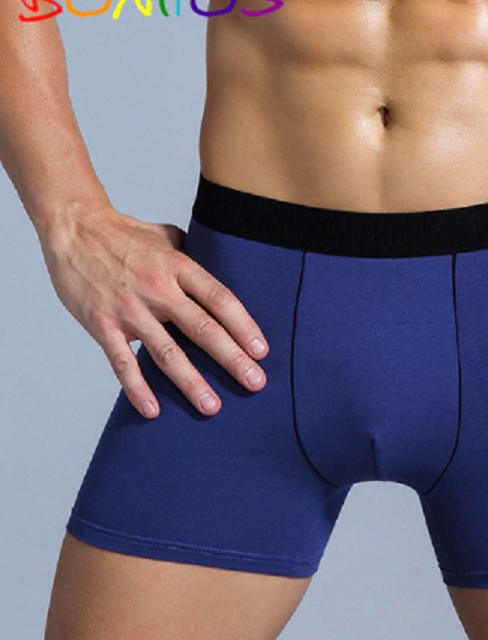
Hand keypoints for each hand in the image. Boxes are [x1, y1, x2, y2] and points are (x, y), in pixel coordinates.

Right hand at [37, 204, 269, 418]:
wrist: (74, 228)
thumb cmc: (126, 235)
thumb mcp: (169, 238)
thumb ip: (195, 260)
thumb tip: (222, 279)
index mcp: (179, 267)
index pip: (220, 299)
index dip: (243, 326)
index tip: (262, 351)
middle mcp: (158, 288)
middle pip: (202, 329)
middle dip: (232, 359)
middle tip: (255, 383)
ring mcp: (130, 309)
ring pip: (166, 352)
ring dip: (191, 382)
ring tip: (212, 406)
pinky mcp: (103, 325)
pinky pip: (122, 362)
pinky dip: (137, 388)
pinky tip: (153, 410)